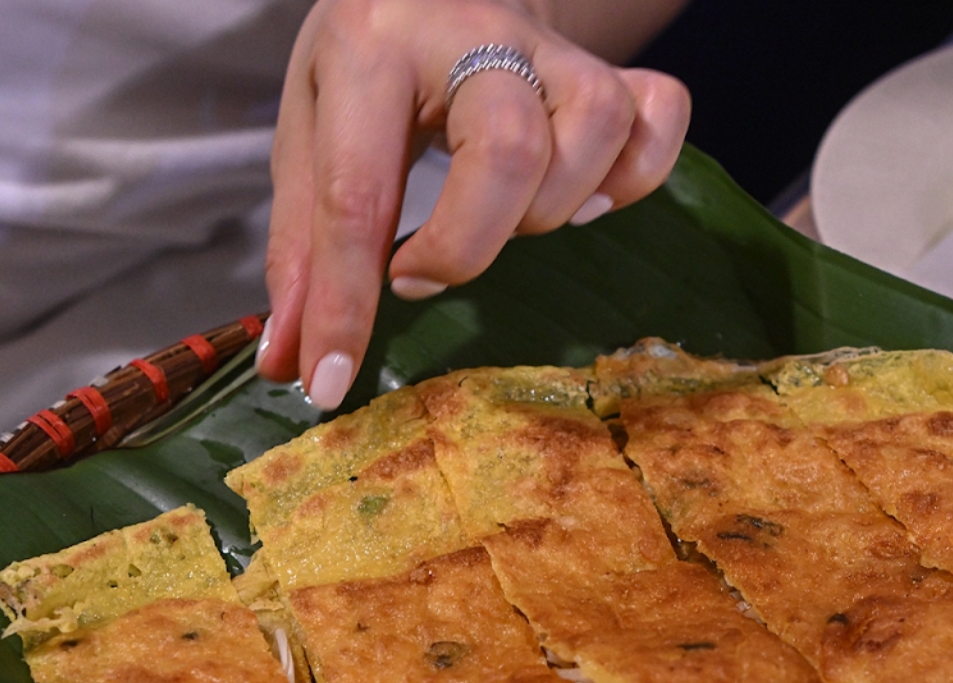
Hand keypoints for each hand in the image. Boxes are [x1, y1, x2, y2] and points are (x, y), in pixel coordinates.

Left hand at [258, 0, 690, 407]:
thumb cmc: (371, 67)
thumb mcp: (308, 134)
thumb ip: (299, 247)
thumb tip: (292, 363)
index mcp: (371, 46)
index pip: (358, 192)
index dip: (345, 302)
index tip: (329, 378)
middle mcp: (473, 34)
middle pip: (509, 149)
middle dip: (469, 245)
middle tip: (423, 269)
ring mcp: (553, 46)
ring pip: (595, 128)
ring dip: (553, 209)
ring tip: (504, 221)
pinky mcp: (609, 63)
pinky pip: (660, 115)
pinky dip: (634, 177)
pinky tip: (584, 197)